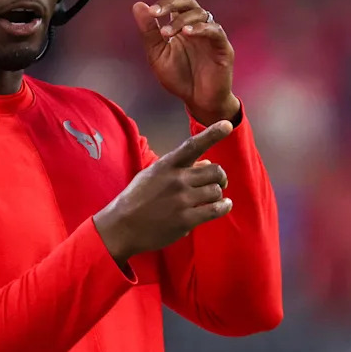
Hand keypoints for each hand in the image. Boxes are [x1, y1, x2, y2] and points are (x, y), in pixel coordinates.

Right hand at [93, 120, 232, 262]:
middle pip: (215, 171)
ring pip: (216, 191)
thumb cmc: (137, 198)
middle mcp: (176, 179)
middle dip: (220, 177)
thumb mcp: (152, 176)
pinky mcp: (186, 219)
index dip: (212, 134)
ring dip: (218, 195)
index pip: (193, 145)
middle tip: (218, 183)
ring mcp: (182, 200)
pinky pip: (215, 209)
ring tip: (215, 199)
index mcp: (167, 165)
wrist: (122, 226)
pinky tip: (224, 206)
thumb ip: (179, 168)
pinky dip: (224, 207)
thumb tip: (206, 162)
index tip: (227, 124)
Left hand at [132, 0, 239, 124]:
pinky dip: (200, 30)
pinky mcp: (223, 47)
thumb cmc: (179, 78)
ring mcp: (212, 34)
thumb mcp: (157, 55)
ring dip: (181, 21)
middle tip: (154, 13)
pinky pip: (213, 31)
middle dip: (170, 2)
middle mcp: (198, 24)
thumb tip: (138, 5)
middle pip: (187, 1)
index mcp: (181, 23)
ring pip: (199, 14)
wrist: (197, 101)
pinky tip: (187, 33)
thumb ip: (148, 31)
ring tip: (167, 33)